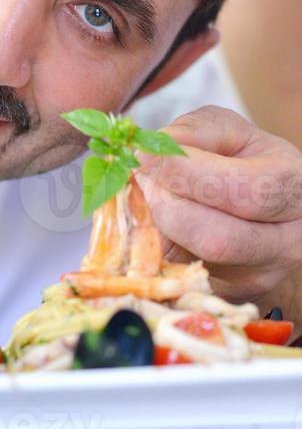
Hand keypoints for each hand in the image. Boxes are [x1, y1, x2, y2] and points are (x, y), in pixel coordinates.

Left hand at [135, 106, 301, 305]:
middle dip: (164, 207)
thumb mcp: (232, 134)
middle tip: (141, 182)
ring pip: (190, 265)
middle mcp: (284, 244)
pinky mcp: (223, 296)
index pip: (244, 191)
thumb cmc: (247, 165)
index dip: (186, 174)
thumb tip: (157, 150)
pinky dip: (149, 253)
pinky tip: (146, 227)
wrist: (264, 213)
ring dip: (152, 230)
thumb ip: (197, 131)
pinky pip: (174, 281)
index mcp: (293, 191)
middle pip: (216, 239)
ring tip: (143, 201)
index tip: (145, 156)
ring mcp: (255, 279)